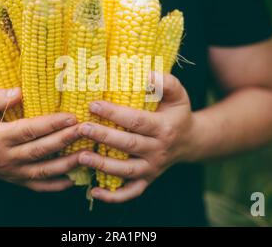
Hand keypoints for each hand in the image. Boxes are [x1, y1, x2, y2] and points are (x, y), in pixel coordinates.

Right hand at [0, 88, 81, 191]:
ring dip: (68, 163)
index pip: (28, 130)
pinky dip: (59, 184)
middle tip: (87, 129)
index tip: (71, 116)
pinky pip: (41, 186)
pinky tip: (76, 176)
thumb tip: (19, 92)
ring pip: (44, 170)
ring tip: (88, 153)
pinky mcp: (19, 181)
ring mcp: (14, 173)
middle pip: (41, 150)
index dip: (51, 124)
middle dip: (66, 139)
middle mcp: (6, 158)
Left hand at [77, 73, 196, 202]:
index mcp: (164, 128)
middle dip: (104, 137)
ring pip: (126, 171)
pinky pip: (131, 192)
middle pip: (128, 145)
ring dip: (102, 166)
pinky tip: (94, 191)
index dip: (115, 114)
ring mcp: (152, 168)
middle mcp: (158, 150)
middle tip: (82, 128)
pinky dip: (113, 197)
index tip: (93, 104)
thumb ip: (166, 82)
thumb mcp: (178, 94)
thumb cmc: (178, 113)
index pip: (137, 121)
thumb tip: (146, 74)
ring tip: (81, 156)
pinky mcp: (147, 180)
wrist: (190, 141)